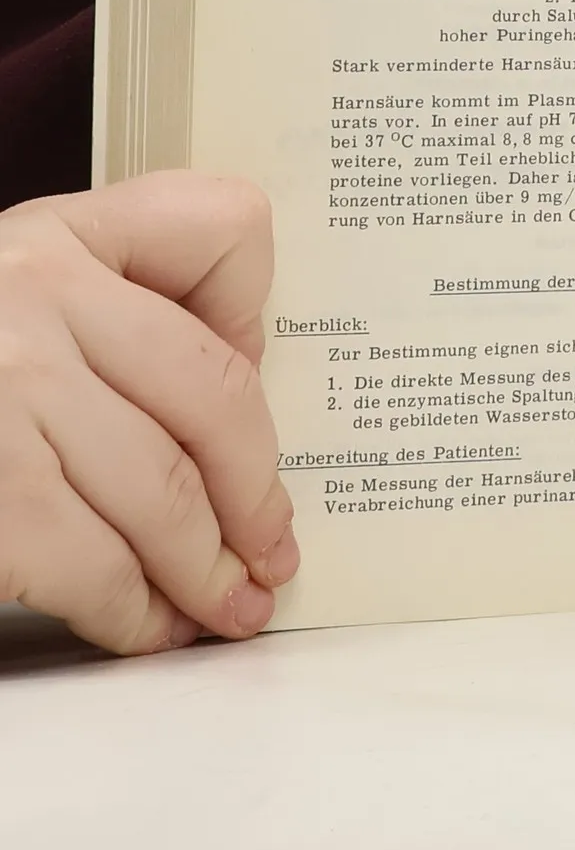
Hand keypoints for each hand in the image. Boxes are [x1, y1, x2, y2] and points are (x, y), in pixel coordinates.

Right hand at [0, 171, 295, 652]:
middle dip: (256, 493)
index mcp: (61, 237)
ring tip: (226, 604)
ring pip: (163, 492)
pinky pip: (91, 562)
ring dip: (206, 569)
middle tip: (273, 547)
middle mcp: (34, 297)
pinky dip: (131, 608)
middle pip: (214, 396)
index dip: (255, 303)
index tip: (269, 373)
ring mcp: (5, 391)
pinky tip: (143, 622)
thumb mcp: (20, 296)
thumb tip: (235, 376)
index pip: (220, 227)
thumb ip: (117, 310)